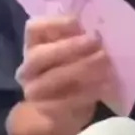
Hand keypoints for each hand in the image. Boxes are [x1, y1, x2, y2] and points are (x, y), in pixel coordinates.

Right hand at [8, 16, 114, 134]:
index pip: (33, 29)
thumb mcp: (74, 50)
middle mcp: (28, 67)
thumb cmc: (72, 69)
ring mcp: (33, 91)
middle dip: (70, 47)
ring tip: (105, 64)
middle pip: (39, 55)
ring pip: (52, 78)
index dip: (54, 23)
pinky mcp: (46, 111)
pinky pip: (64, 102)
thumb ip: (78, 37)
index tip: (78, 23)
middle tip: (96, 42)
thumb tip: (95, 28)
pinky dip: (87, 93)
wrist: (65, 110)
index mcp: (34, 45)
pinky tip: (104, 85)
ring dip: (82, 69)